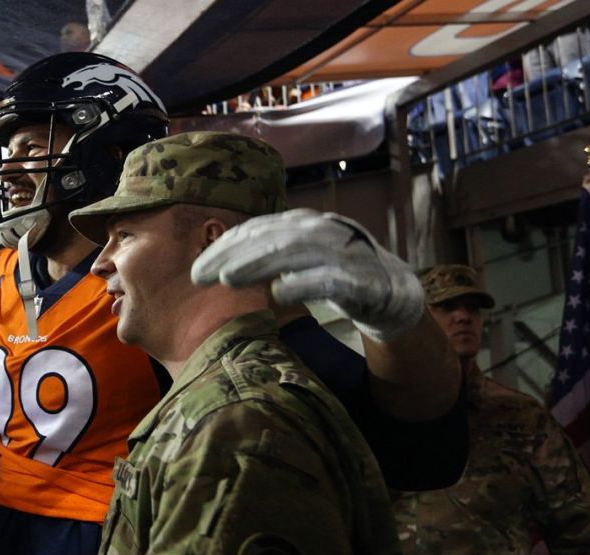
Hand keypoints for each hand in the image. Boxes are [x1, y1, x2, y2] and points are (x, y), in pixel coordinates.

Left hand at [191, 208, 424, 341]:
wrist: (393, 291)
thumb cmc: (335, 275)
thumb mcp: (298, 262)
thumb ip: (265, 260)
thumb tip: (220, 268)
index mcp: (302, 224)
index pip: (256, 230)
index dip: (224, 247)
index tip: (196, 269)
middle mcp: (320, 231)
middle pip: (270, 238)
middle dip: (231, 255)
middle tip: (200, 275)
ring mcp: (342, 252)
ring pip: (295, 252)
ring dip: (259, 264)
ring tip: (229, 278)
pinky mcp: (361, 278)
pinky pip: (330, 279)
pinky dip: (304, 283)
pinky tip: (280, 293)